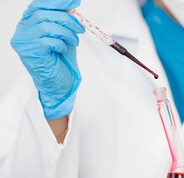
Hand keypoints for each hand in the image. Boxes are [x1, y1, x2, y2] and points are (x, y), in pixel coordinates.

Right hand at [11, 0, 84, 119]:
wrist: (58, 83)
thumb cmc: (59, 60)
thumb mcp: (63, 34)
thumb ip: (63, 20)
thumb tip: (72, 5)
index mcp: (28, 23)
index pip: (39, 4)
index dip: (58, 2)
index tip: (75, 1)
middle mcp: (22, 31)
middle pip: (44, 13)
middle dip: (67, 19)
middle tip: (80, 27)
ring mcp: (24, 41)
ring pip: (48, 26)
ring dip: (67, 33)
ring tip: (74, 42)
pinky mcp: (31, 52)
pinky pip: (49, 41)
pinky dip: (61, 44)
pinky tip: (63, 50)